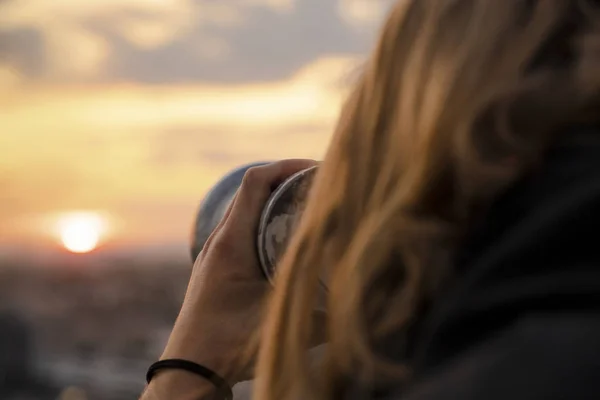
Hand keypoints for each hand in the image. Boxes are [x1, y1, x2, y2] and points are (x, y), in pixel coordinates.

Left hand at [160, 159, 317, 384]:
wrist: (188, 367)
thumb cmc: (227, 345)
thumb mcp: (279, 324)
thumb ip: (324, 316)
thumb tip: (364, 303)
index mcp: (231, 242)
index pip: (255, 182)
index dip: (286, 167)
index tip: (317, 169)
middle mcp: (220, 240)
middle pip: (253, 191)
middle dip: (287, 181)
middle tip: (321, 187)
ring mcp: (216, 252)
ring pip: (247, 210)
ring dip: (276, 202)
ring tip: (309, 207)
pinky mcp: (218, 265)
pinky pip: (243, 228)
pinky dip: (267, 222)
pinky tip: (288, 239)